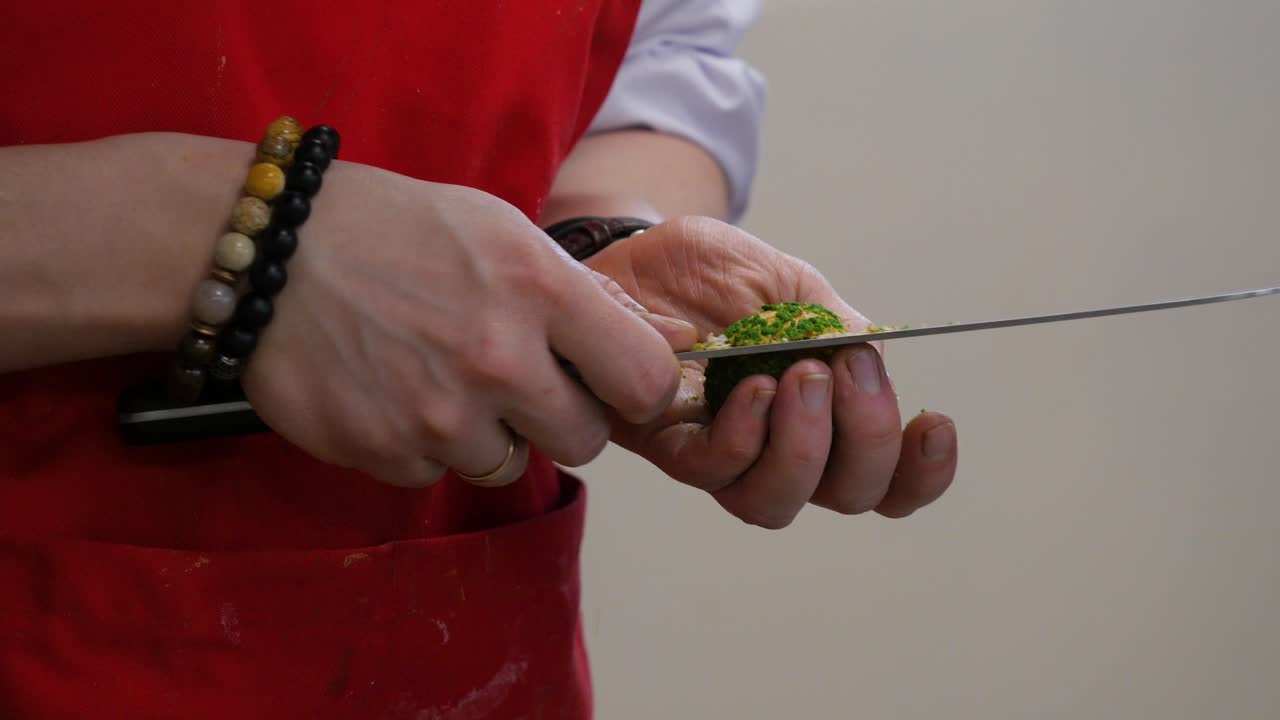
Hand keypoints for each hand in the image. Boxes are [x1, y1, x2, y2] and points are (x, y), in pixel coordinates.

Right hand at [241, 161, 685, 487]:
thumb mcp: (499, 231)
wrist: (268, 249)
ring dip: (485, 434)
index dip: (639, 388)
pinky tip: (389, 391)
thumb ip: (577, 296)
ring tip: (438, 377)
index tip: (617, 384)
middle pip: (585, 442)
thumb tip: (659, 348)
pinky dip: (419, 445)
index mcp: (539, 289)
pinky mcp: (385, 451)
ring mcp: (440, 414)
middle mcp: (498, 359)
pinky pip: (433, 474)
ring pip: (508, 465)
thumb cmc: (393, 227)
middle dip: (562, 419)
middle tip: (521, 384)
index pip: (647, 380)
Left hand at [585, 217, 957, 525]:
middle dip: (865, 440)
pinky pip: (713, 469)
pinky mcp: (668, 445)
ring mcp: (725, 456)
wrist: (637, 253)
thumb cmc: (715, 274)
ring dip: (803, 446)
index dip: (922, 473)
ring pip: (777, 502)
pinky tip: (751, 388)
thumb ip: (832, 325)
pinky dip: (744, 434)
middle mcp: (781, 450)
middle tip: (842, 371)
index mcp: (827, 416)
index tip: (935, 423)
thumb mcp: (788, 283)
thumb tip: (872, 360)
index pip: (887, 477)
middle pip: (848, 496)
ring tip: (798, 377)